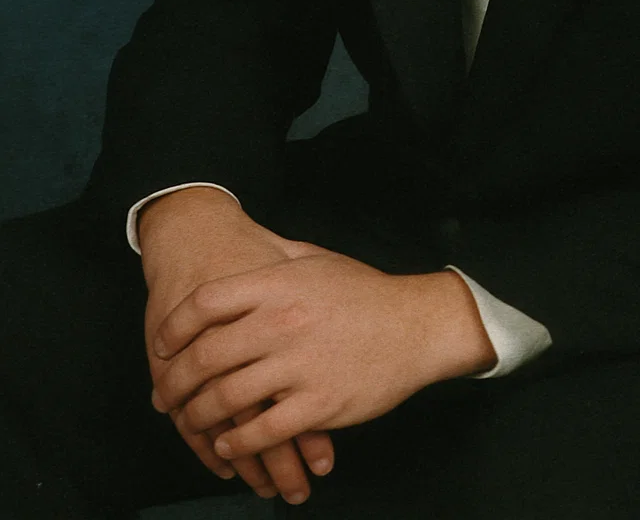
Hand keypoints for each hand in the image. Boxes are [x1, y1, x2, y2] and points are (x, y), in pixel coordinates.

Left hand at [148, 238, 496, 462]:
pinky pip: (261, 432)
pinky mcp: (319, 405)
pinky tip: (228, 445)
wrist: (416, 326)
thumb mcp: (316, 260)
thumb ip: (274, 258)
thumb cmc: (364, 292)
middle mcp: (283, 322)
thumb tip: (238, 255)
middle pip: (206, 356)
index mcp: (279, 283)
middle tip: (164, 395)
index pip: (205, 303)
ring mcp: (300, 366)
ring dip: (199, 417)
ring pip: (226, 399)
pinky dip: (236, 444)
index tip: (161, 345)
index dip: (173, 327)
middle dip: (175, 381)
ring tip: (191, 421)